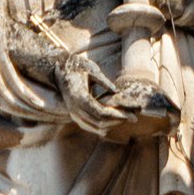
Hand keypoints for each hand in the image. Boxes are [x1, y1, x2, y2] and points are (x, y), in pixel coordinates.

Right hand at [60, 52, 179, 141]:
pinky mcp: (74, 115)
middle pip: (100, 122)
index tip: (131, 115)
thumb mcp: (91, 69)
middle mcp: (74, 108)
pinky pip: (88, 126)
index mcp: (79, 96)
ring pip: (95, 126)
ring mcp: (73, 113)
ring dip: (111, 125)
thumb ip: (103, 81)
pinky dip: (100, 127)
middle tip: (134, 118)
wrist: (59, 70)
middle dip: (118, 121)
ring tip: (125, 119)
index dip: (117, 115)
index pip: (101, 113)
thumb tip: (116, 91)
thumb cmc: (77, 66)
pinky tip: (110, 126)